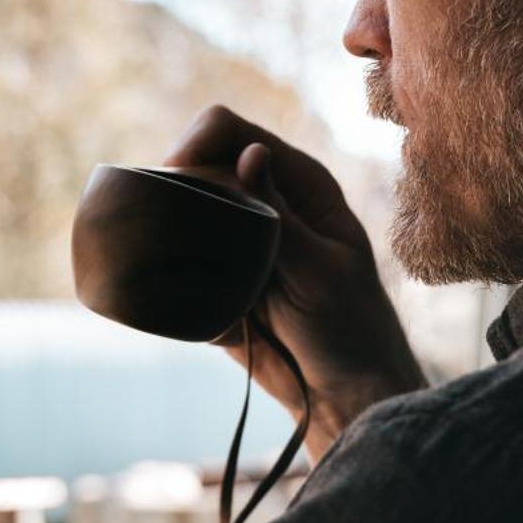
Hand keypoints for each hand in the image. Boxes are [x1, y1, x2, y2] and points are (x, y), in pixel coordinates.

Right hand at [164, 105, 424, 459]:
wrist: (342, 393)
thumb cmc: (351, 327)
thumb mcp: (320, 272)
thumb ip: (279, 215)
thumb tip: (250, 153)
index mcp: (297, 182)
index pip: (227, 130)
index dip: (194, 144)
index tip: (176, 180)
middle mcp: (262, 199)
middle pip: (192, 166)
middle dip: (177, 197)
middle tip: (184, 242)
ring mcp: (235, 238)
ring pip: (177, 214)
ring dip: (171, 240)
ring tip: (195, 280)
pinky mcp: (215, 277)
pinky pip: (175, 265)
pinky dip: (175, 283)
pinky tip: (210, 312)